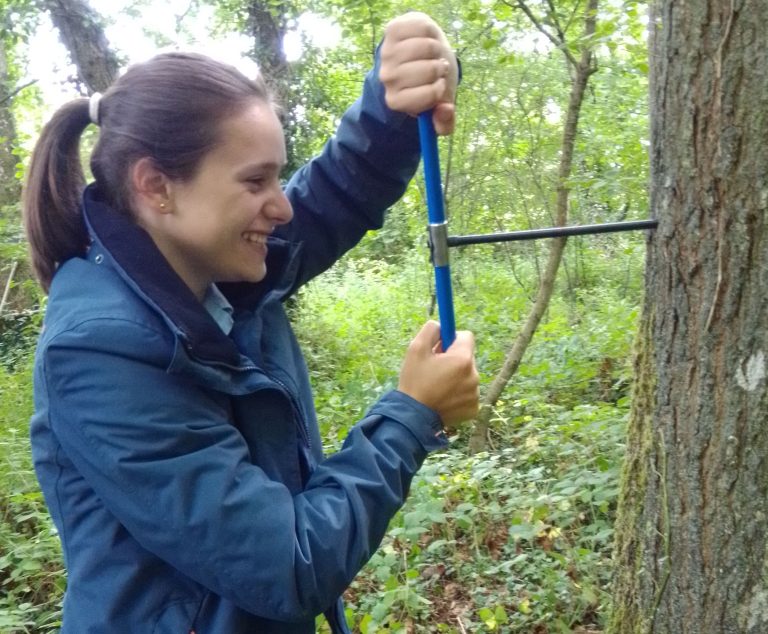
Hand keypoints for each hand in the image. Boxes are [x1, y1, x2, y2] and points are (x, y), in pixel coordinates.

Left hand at [379, 12, 458, 134]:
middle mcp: (387, 79)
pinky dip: (431, 32)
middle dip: (441, 68)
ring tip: (432, 54)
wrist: (419, 52)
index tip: (437, 85)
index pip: (430, 96)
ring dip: (437, 49)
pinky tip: (425, 38)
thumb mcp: (440, 105)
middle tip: (436, 67)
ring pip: (427, 47)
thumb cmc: (432, 81)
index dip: (440, 88)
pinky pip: (423, 28)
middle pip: (430, 70)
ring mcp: (387, 53)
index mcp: (396, 101)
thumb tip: (445, 110)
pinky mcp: (393, 30)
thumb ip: (445, 122)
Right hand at [398, 321, 479, 428]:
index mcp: (462, 359)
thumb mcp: (415, 349)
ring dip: (456, 376)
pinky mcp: (473, 408)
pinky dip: (458, 394)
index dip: (452, 339)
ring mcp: (475, 393)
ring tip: (436, 386)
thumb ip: (430, 330)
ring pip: (467, 376)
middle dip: (453, 358)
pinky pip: (468, 393)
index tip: (441, 346)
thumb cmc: (414, 381)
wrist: (414, 417)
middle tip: (435, 368)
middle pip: (467, 357)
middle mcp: (474, 375)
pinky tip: (443, 399)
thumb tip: (440, 326)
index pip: (467, 336)